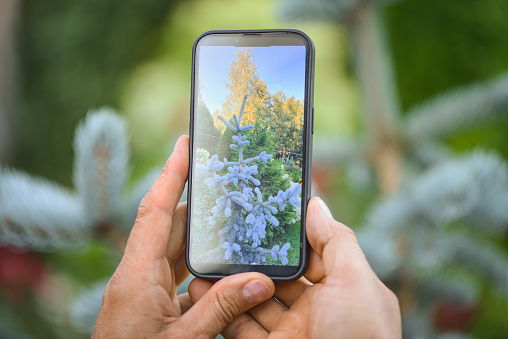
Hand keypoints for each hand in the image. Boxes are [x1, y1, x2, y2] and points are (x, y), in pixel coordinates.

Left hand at [93, 136, 274, 337]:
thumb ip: (221, 310)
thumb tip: (260, 281)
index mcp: (137, 276)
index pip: (154, 211)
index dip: (171, 174)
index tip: (185, 143)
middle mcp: (138, 275)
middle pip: (168, 225)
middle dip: (195, 200)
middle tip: (221, 177)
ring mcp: (144, 289)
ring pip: (174, 249)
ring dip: (201, 234)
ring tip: (230, 216)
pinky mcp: (151, 303)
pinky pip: (178, 274)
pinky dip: (200, 266)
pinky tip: (224, 267)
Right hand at [189, 197, 401, 337]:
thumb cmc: (361, 337)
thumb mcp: (355, 282)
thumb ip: (335, 242)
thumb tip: (316, 205)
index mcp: (340, 290)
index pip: (309, 255)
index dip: (286, 237)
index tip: (259, 214)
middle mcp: (315, 311)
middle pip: (276, 277)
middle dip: (252, 259)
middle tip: (225, 235)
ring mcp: (289, 333)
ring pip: (253, 301)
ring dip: (230, 283)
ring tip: (206, 259)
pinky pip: (239, 327)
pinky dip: (220, 310)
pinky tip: (203, 290)